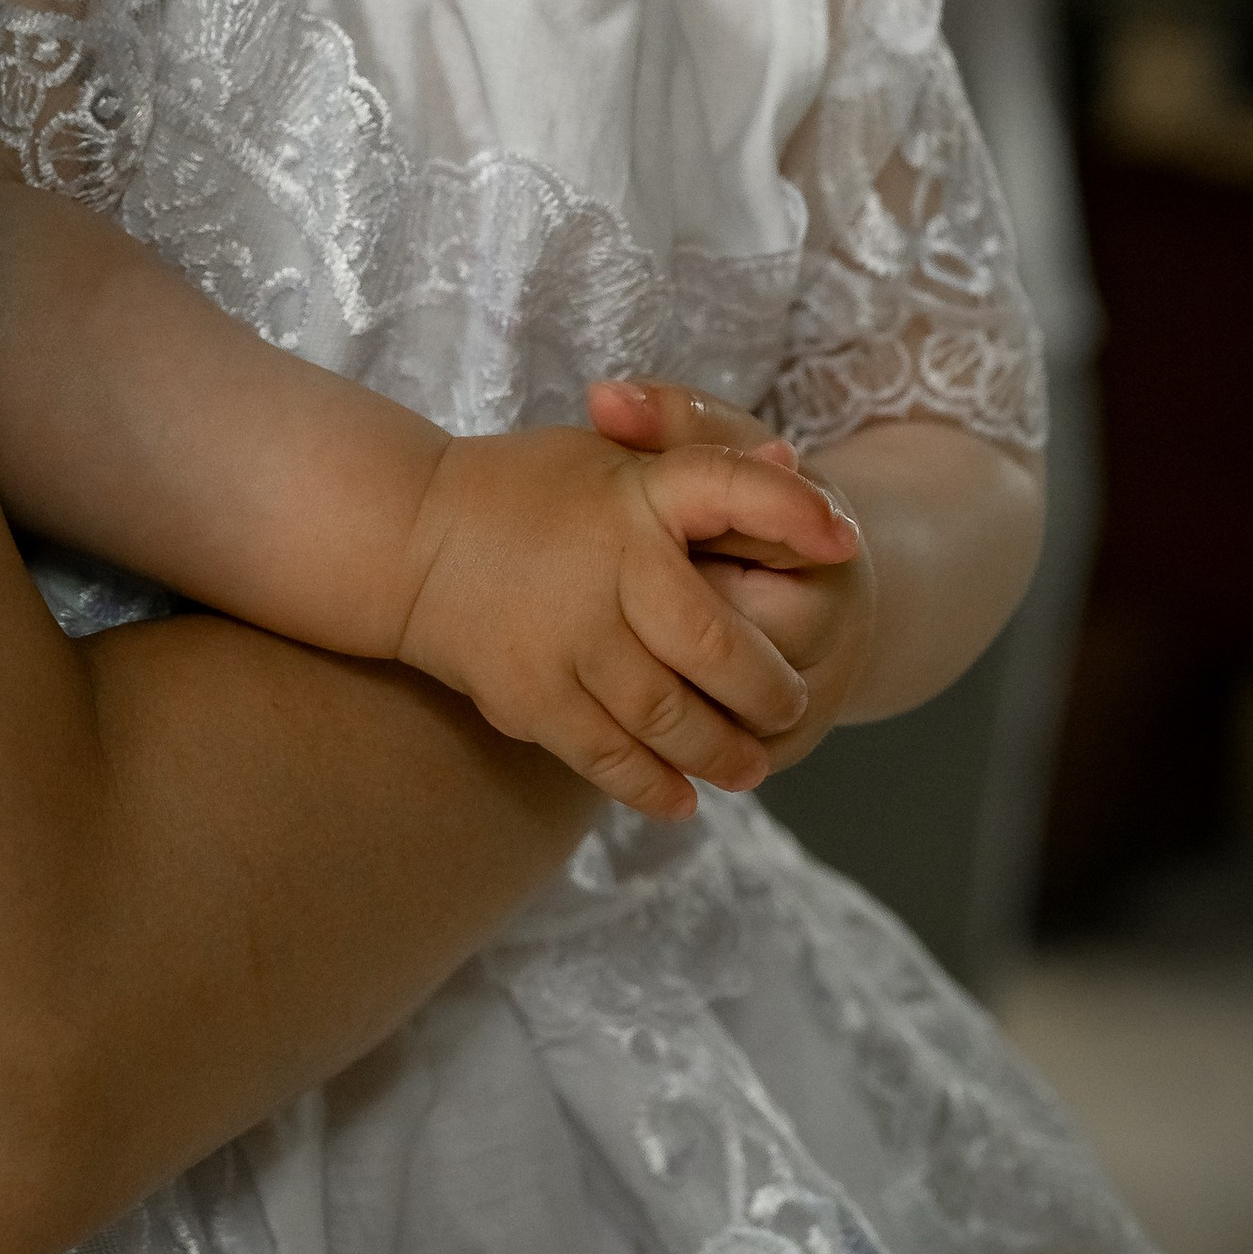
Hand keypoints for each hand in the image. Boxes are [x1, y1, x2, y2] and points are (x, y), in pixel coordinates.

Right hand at [394, 426, 859, 822]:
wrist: (406, 536)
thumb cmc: (528, 491)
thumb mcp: (613, 455)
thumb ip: (700, 461)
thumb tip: (790, 461)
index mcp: (635, 494)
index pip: (735, 489)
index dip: (797, 517)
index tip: (846, 543)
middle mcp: (610, 567)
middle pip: (722, 648)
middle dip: (769, 690)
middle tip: (789, 706)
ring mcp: (571, 641)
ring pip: (674, 718)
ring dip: (722, 751)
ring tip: (749, 766)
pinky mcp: (534, 699)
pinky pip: (611, 758)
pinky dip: (654, 785)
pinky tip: (682, 797)